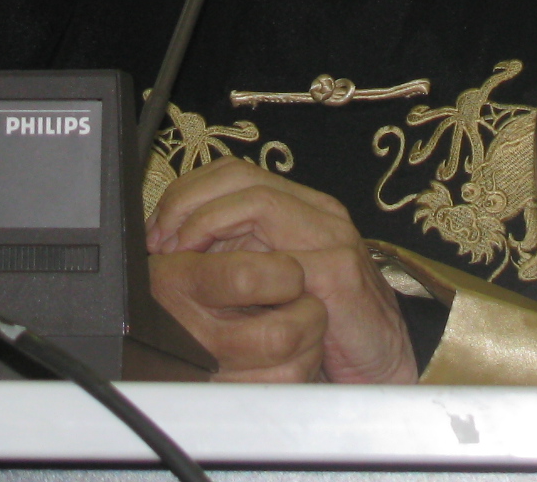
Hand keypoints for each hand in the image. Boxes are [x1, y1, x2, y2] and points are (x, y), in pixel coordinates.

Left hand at [146, 156, 416, 384]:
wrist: (379, 363)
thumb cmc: (322, 325)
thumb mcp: (269, 279)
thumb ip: (237, 252)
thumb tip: (170, 242)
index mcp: (301, 207)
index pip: (235, 172)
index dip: (188, 191)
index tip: (157, 227)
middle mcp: (320, 211)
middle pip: (241, 175)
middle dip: (187, 201)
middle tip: (159, 239)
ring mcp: (332, 236)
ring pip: (256, 199)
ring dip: (204, 222)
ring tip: (178, 253)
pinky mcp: (338, 272)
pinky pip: (277, 252)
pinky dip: (234, 257)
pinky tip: (213, 279)